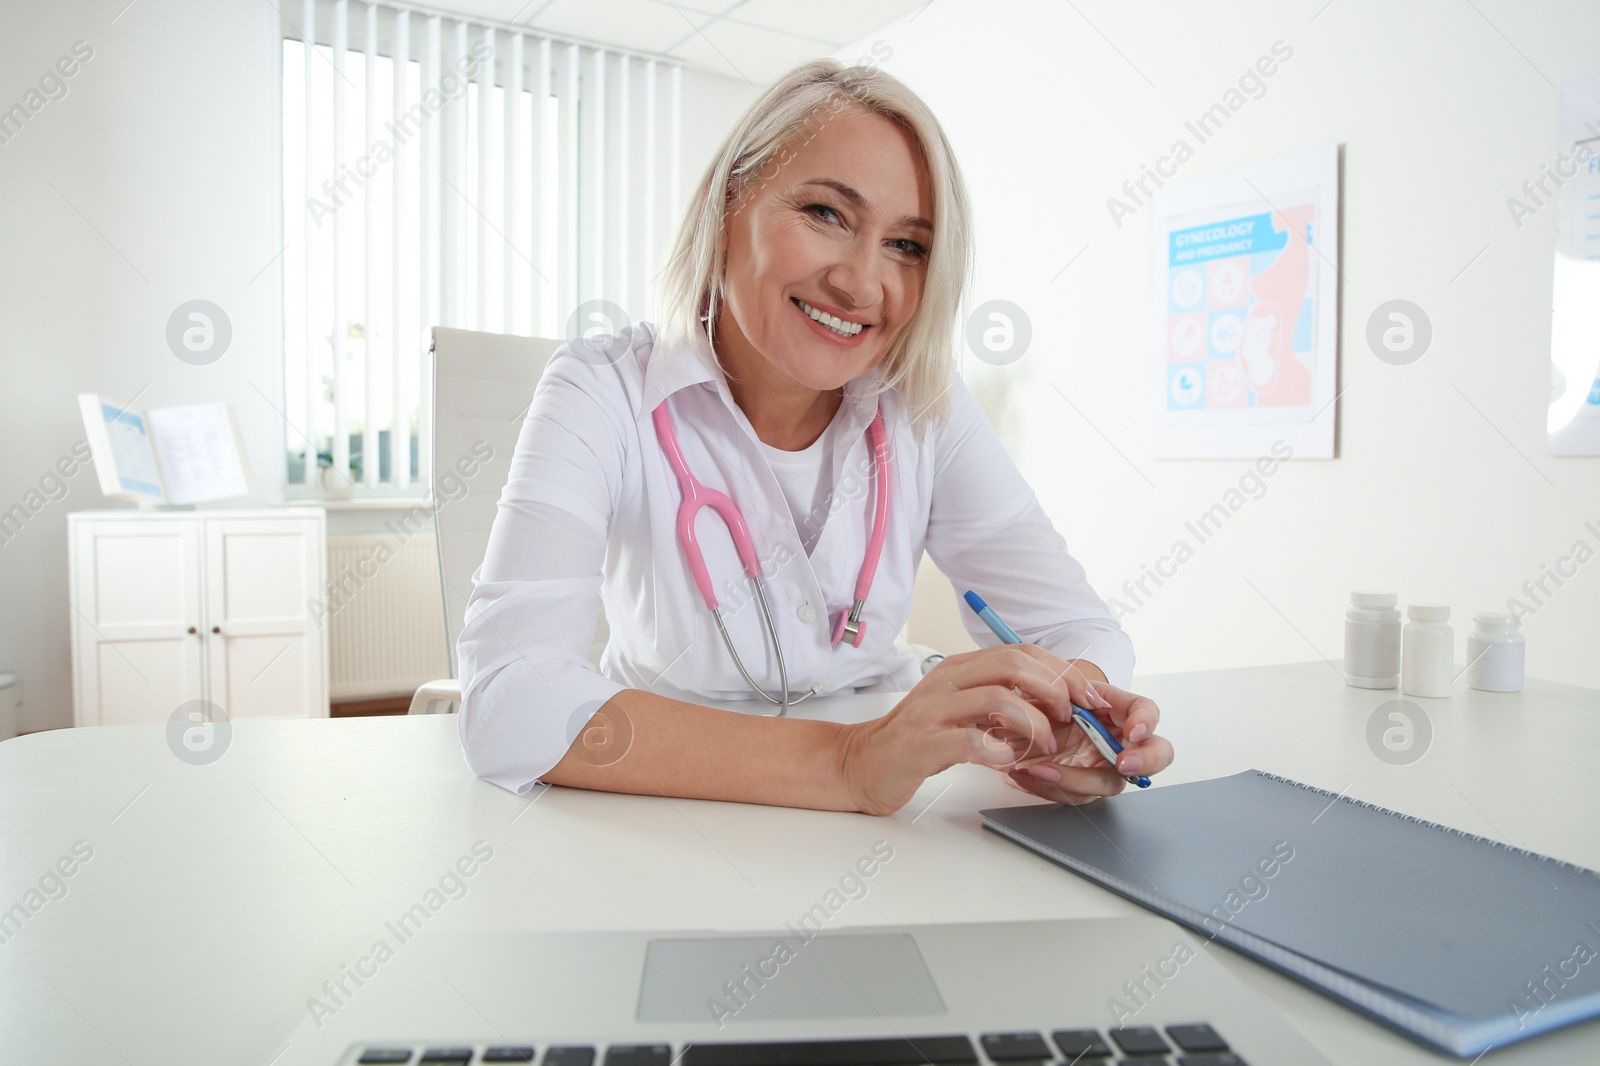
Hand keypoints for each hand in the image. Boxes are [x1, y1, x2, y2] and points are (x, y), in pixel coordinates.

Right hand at [836, 644, 1103, 814]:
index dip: (1061, 671)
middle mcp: (947, 681)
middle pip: (1013, 664)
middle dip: (1055, 689)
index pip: (1020, 651)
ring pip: (998, 698)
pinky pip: (970, 741)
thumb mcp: (960, 708)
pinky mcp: (922, 745)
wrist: (859, 763)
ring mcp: (933, 711)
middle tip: (1072, 719)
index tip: (1087, 697)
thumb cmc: (917, 739)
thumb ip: (999, 699)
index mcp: (959, 668)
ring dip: (1034, 723)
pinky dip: (999, 751)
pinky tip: (1007, 763)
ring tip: (1044, 746)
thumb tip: (1053, 701)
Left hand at [1005, 678, 1172, 804]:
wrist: (1015, 722)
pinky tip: (1025, 774)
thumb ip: (1063, 687)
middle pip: (1155, 754)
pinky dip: (1049, 787)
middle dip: (1145, 762)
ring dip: (1076, 780)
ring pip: (1110, 783)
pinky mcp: (1081, 785)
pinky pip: (1075, 795)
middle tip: (1123, 764)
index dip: (1146, 722)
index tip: (1133, 732)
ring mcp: (1102, 764)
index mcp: (1115, 708)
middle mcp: (1117, 738)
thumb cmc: (1039, 700)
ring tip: (1037, 769)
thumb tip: (1076, 701)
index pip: (1146, 710)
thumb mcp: (1046, 686)